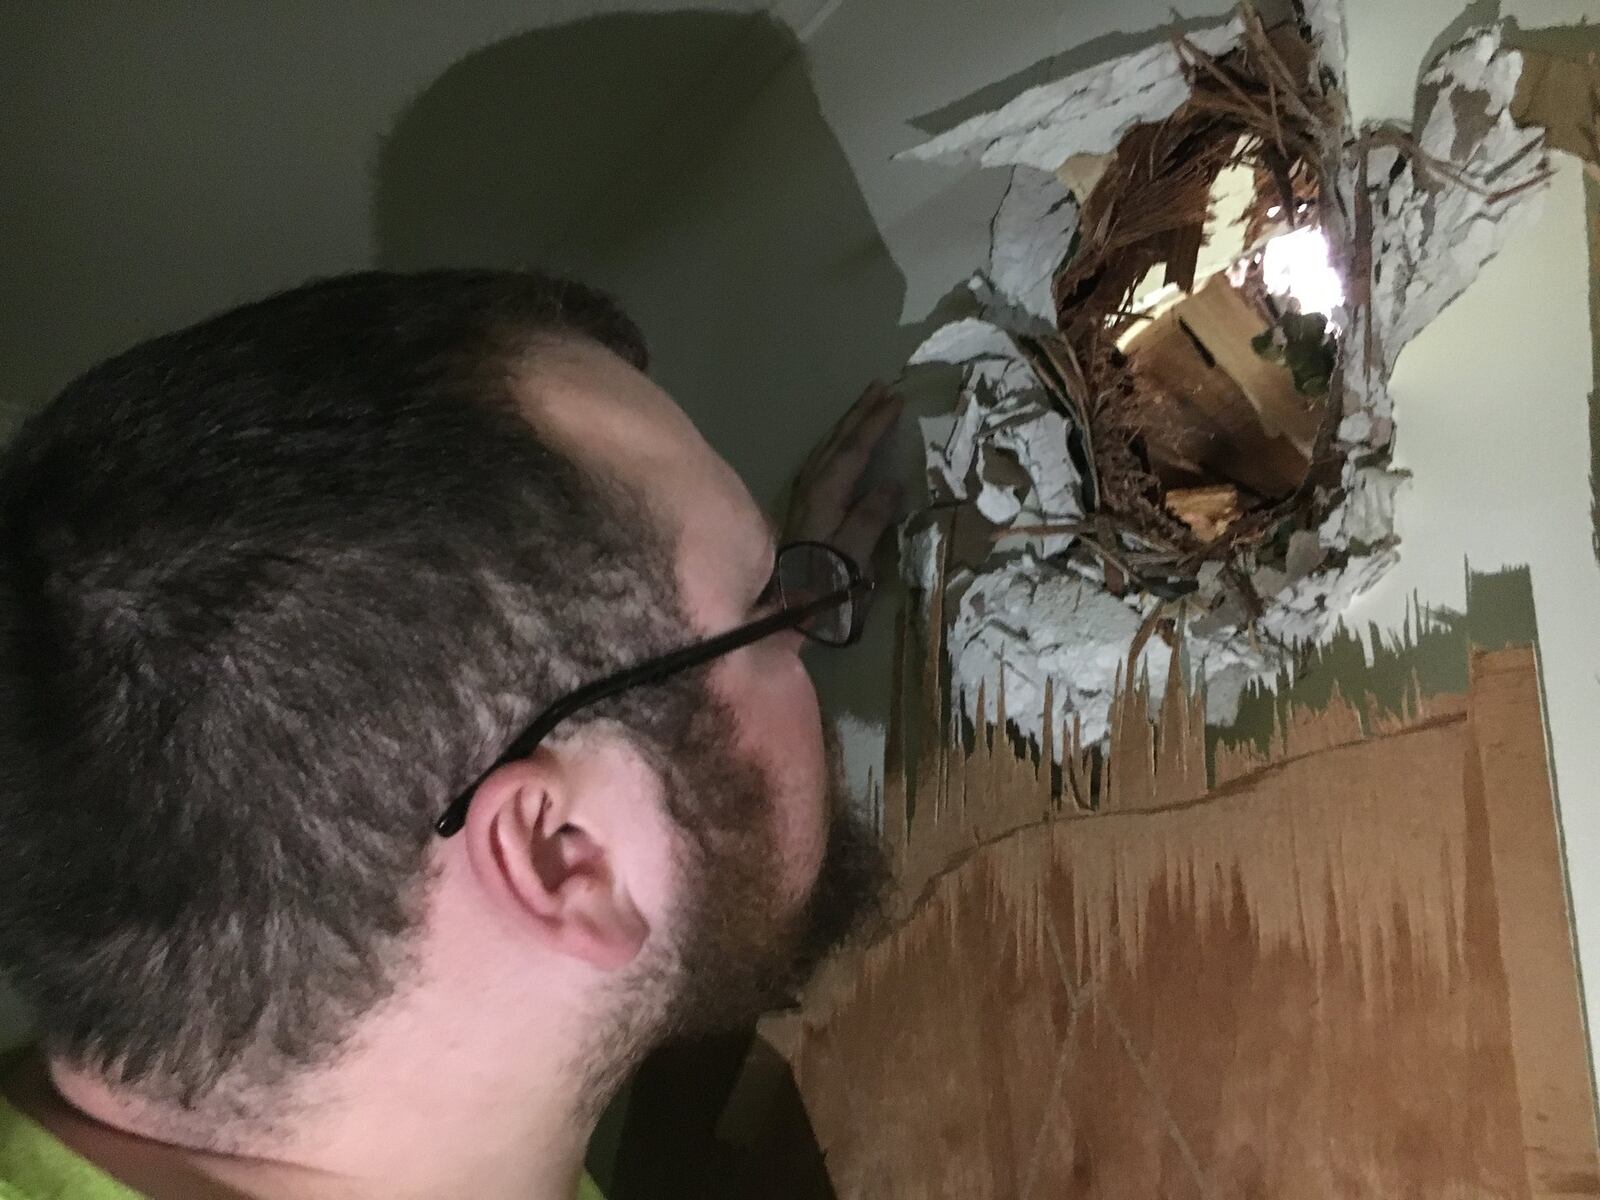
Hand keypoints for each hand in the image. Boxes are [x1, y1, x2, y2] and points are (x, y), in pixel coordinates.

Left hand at [783, 381, 904, 576]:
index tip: (896, 399)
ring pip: (827, 447)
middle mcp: (812, 487)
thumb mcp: (853, 555)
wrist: (785, 608)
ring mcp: (805, 495)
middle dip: (860, 412)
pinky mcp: (804, 506)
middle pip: (837, 441)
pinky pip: (824, 459)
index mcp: (827, 495)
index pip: (854, 450)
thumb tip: (892, 484)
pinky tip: (843, 442)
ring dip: (847, 423)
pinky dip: (837, 442)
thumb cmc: (823, 583)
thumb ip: (870, 519)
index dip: (875, 424)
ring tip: (866, 405)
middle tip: (881, 386)